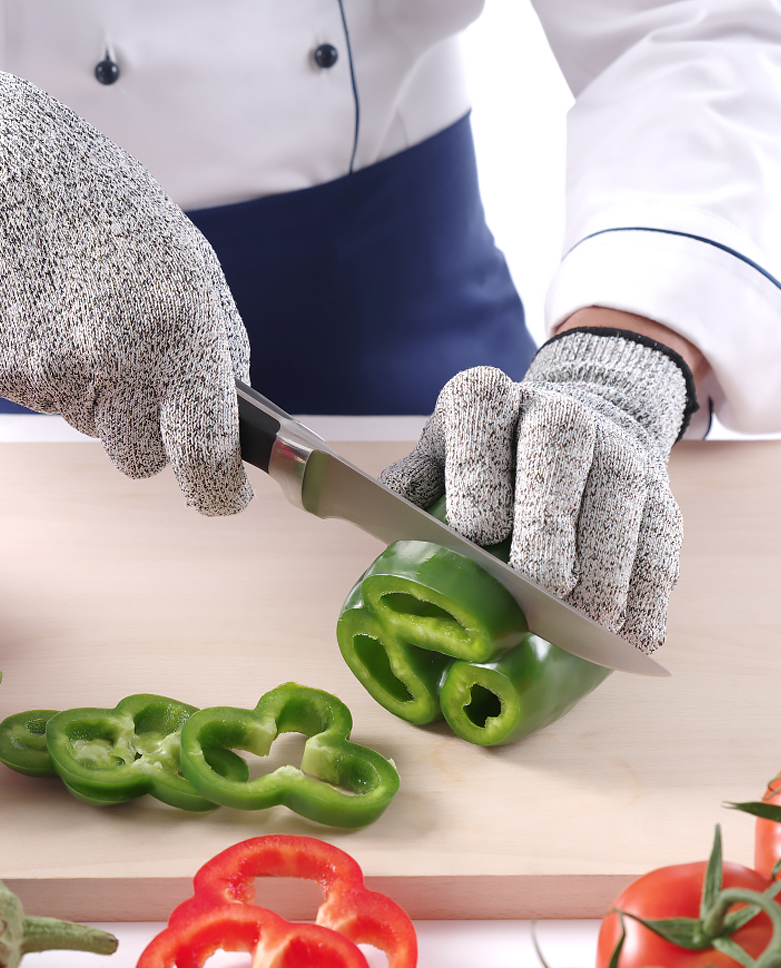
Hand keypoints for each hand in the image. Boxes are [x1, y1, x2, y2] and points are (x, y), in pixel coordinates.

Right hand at [0, 65, 251, 515]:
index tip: (227, 496)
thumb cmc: (114, 214)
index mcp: (177, 328)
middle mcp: (114, 357)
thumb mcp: (193, 266)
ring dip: (103, 398)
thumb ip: (220, 350)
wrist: (0, 168)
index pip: (203, 453)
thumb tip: (231, 422)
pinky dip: (60, 377)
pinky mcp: (3, 372)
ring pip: (94, 431)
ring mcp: (51, 369)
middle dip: (152, 433)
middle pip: (142, 459)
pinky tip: (53, 317)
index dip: (220, 490)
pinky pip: (51, 405)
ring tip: (91, 321)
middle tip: (145, 373)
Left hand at [379, 329, 696, 652]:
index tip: (478, 532)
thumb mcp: (439, 454)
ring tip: (591, 625)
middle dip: (553, 519)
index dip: (481, 470)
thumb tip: (371, 509)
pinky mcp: (658, 492)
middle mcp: (556, 410)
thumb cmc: (487, 457)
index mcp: (487, 397)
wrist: (573, 427)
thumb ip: (412, 479)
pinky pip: (660, 537)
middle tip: (542, 589)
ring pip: (620, 495)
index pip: (481, 413)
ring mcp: (614, 448)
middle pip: (561, 446)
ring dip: (609, 566)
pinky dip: (650, 589)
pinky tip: (635, 633)